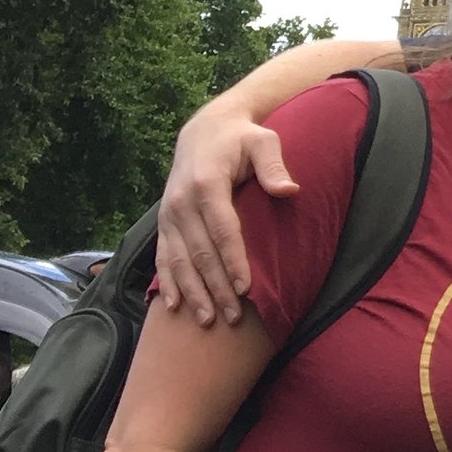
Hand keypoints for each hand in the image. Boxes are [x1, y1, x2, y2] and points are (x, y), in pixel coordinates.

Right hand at [156, 113, 295, 326]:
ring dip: (192, 293)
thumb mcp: (263, 140)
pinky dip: (168, 282)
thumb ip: (273, 164)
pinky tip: (173, 306)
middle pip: (201, 253)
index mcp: (207, 183)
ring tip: (207, 321)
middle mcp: (182, 202)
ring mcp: (169, 214)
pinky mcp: (164, 223)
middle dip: (216, 287)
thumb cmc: (241, 138)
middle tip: (234, 317)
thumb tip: (289, 190)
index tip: (246, 288)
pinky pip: (163, 257)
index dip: (234, 260)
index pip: (223, 229)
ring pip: (179, 261)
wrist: (204, 130)